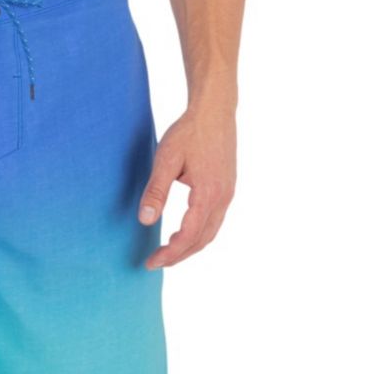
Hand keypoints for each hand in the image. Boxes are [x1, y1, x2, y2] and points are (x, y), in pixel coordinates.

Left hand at [138, 103, 235, 268]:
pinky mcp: (228, 188)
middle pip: (202, 240)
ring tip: (169, 253)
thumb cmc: (189, 132)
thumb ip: (156, 191)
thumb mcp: (166, 159)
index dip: (170, 253)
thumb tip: (146, 220)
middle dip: (179, 255)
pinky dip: (200, 233)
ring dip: (190, 246)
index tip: (151, 262)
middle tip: (157, 262)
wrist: (214, 111)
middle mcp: (223, 197)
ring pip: (211, 232)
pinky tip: (185, 232)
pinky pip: (215, 220)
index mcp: (208, 193)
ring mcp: (228, 193)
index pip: (189, 235)